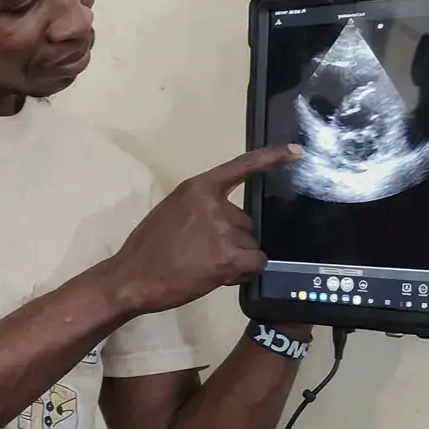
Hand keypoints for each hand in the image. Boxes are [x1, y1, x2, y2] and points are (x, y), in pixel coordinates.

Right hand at [107, 145, 299, 314]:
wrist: (133, 277)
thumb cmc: (148, 248)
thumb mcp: (171, 213)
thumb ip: (199, 210)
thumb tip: (227, 222)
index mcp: (197, 189)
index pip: (241, 167)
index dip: (272, 158)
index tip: (296, 151)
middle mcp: (213, 205)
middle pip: (246, 220)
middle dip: (234, 237)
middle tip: (207, 253)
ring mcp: (222, 230)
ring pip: (250, 243)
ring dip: (237, 257)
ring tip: (208, 268)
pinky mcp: (228, 257)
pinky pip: (256, 261)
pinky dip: (247, 270)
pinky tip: (226, 276)